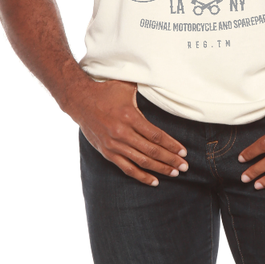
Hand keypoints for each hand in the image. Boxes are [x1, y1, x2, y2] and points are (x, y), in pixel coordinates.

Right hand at [71, 77, 187, 186]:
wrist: (80, 100)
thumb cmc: (106, 91)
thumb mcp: (126, 85)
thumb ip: (144, 86)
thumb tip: (162, 81)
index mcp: (130, 116)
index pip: (156, 135)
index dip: (171, 145)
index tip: (184, 152)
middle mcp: (122, 133)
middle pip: (152, 151)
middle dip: (171, 160)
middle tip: (184, 166)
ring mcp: (114, 144)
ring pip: (142, 161)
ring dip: (160, 169)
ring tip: (174, 173)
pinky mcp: (107, 152)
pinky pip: (127, 168)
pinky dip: (141, 176)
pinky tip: (154, 181)